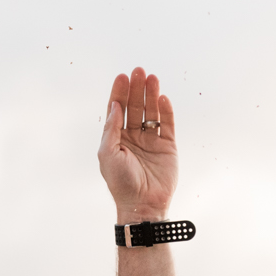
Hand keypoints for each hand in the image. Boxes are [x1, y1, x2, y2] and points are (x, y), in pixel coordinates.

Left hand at [98, 68, 176, 221]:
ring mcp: (151, 141)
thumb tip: (115, 106)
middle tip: (139, 71)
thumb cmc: (120, 182)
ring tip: (152, 78)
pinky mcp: (167, 147)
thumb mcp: (108, 154)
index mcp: (116, 138)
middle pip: (134, 106)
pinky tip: (163, 98)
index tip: (122, 76)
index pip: (117, 110)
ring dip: (151, 95)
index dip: (119, 93)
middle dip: (136, 89)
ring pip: (151, 112)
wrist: (143, 204)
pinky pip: (167, 125)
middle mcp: (133, 137)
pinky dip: (166, 111)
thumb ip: (111, 129)